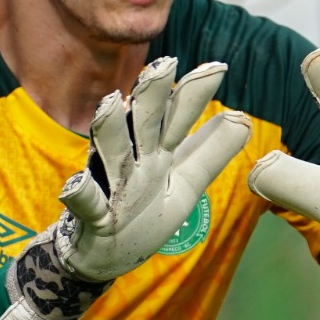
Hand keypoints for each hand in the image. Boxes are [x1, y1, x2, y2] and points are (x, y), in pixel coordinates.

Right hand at [0, 57, 249, 319]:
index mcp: (157, 152)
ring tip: (113, 103)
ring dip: (111, 129)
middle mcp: (134, 161)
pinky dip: (80, 194)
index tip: (219, 67)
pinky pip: (85, 203)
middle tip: (164, 65)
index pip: (177, 117)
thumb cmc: (145, 212)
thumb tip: (244, 119)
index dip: (194, 94)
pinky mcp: (92, 216)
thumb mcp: (185, 183)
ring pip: (110, 153)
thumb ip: (210, 152)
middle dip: (152, 94)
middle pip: (143, 123)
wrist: (103, 254)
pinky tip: (76, 184)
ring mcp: (111, 185)